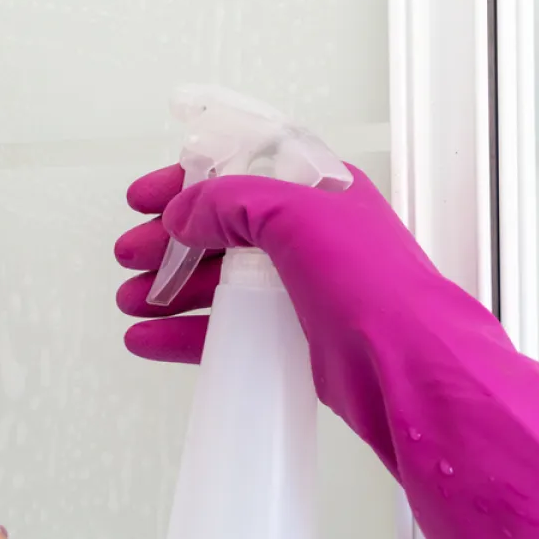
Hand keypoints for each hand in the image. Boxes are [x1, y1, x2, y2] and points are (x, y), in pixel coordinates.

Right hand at [114, 164, 512, 437]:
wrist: (406, 368)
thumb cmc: (374, 285)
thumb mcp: (295, 214)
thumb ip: (231, 201)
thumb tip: (186, 213)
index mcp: (316, 191)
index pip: (238, 170)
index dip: (187, 180)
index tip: (146, 198)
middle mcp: (308, 235)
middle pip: (218, 229)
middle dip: (168, 241)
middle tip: (131, 255)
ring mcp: (300, 286)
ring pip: (217, 281)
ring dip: (169, 288)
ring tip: (133, 300)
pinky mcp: (291, 335)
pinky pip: (224, 328)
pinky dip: (183, 333)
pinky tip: (150, 338)